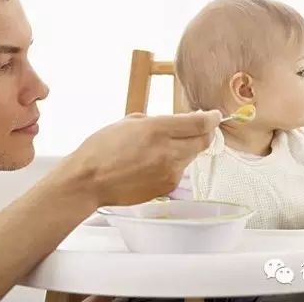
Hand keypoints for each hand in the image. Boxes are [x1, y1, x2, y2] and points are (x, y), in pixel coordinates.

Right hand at [63, 110, 221, 206]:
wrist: (88, 181)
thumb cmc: (101, 149)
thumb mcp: (130, 122)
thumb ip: (158, 121)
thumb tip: (178, 123)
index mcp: (158, 129)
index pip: (201, 123)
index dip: (212, 118)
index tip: (215, 115)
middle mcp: (168, 151)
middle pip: (204, 141)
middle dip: (204, 133)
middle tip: (198, 128)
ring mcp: (170, 172)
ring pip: (192, 156)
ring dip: (187, 148)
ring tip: (164, 147)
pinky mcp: (167, 187)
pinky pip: (180, 171)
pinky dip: (174, 164)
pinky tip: (154, 163)